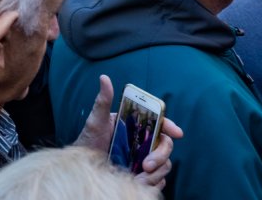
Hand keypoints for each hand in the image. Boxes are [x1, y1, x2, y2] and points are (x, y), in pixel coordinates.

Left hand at [74, 75, 181, 190]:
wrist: (85, 166)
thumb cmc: (90, 140)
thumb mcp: (96, 120)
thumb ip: (103, 101)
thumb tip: (104, 78)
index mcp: (137, 126)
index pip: (160, 124)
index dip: (171, 126)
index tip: (177, 132)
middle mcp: (144, 142)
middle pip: (166, 146)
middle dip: (160, 156)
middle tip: (145, 165)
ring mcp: (146, 159)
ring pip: (165, 165)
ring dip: (155, 174)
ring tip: (138, 179)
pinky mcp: (145, 176)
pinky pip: (158, 181)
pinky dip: (152, 184)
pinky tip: (139, 183)